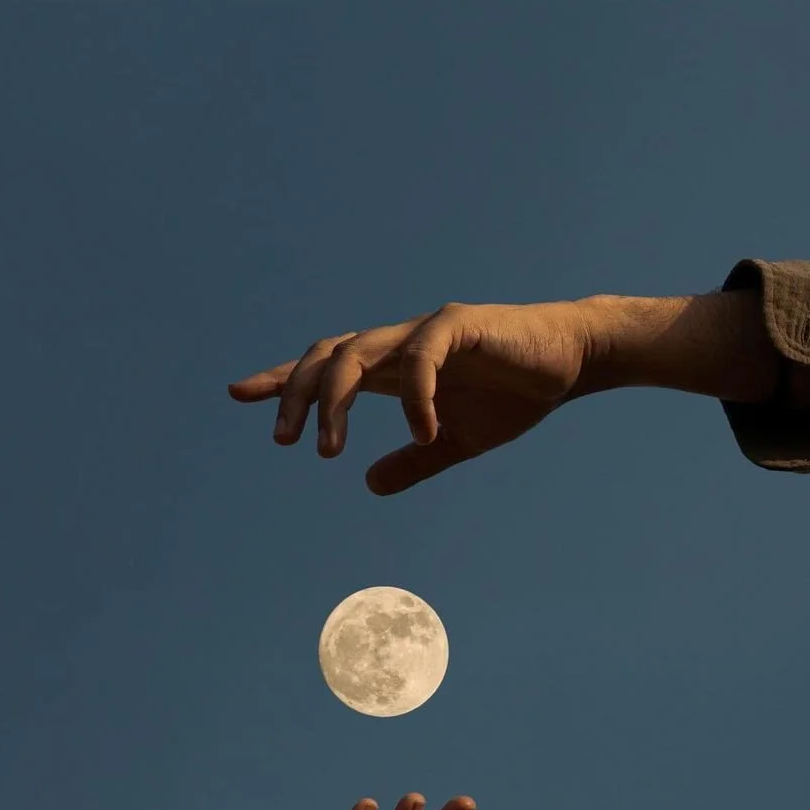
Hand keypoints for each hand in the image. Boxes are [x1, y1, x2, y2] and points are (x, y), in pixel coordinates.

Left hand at [228, 299, 594, 493]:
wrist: (570, 363)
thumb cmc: (514, 395)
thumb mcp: (455, 442)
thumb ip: (413, 461)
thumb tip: (368, 483)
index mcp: (392, 369)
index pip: (324, 367)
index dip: (282, 380)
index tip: (239, 394)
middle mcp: (398, 345)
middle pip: (326, 357)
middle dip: (294, 394)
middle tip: (283, 442)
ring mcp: (426, 332)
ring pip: (357, 351)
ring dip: (333, 399)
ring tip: (327, 447)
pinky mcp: (461, 326)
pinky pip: (421, 358)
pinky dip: (413, 396)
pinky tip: (422, 431)